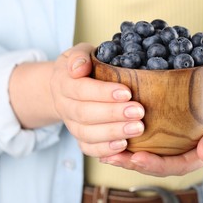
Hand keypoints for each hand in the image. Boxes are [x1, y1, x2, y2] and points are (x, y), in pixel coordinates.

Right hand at [50, 43, 144, 157]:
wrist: (65, 87)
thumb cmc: (81, 67)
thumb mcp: (78, 53)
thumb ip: (79, 56)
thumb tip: (79, 68)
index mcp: (63, 83)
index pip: (81, 89)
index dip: (103, 93)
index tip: (127, 93)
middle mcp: (65, 106)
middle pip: (85, 114)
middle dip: (114, 114)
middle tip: (139, 112)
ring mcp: (71, 125)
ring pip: (87, 134)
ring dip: (113, 133)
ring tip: (138, 128)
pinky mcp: (79, 138)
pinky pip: (88, 148)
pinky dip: (105, 149)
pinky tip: (124, 146)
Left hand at [98, 71, 202, 176]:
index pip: (179, 165)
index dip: (157, 164)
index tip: (135, 158)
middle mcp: (192, 152)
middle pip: (161, 165)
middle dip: (135, 163)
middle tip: (110, 157)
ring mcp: (183, 144)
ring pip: (155, 156)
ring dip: (130, 156)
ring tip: (107, 151)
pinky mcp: (176, 133)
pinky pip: (155, 143)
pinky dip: (137, 142)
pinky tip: (119, 135)